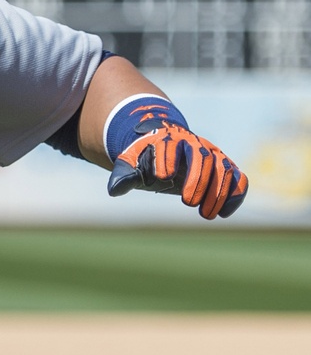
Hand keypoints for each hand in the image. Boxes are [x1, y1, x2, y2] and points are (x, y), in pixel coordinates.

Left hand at [107, 124, 247, 219]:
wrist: (165, 146)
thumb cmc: (146, 158)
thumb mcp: (131, 163)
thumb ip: (124, 174)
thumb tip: (115, 189)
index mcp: (168, 139)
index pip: (171, 146)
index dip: (168, 159)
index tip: (162, 177)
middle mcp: (194, 144)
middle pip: (202, 158)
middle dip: (197, 180)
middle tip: (188, 202)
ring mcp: (213, 155)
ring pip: (224, 169)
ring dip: (218, 193)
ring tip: (206, 215)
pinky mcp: (225, 167)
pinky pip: (239, 178)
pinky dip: (235, 194)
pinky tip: (223, 213)